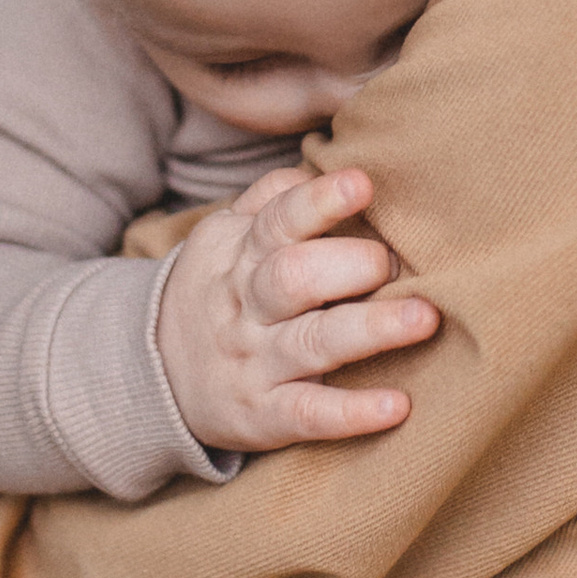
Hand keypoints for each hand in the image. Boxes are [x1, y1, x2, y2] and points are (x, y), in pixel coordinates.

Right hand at [153, 162, 438, 454]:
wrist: (152, 375)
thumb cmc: (218, 292)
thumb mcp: (224, 238)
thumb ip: (270, 199)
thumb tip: (324, 162)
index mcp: (242, 255)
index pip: (278, 220)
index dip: (320, 201)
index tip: (363, 183)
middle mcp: (248, 307)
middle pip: (294, 277)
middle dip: (350, 264)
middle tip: (395, 263)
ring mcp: (256, 363)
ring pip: (312, 343)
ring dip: (370, 329)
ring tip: (424, 317)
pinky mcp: (265, 416)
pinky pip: (309, 414)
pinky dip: (352, 413)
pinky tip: (398, 405)